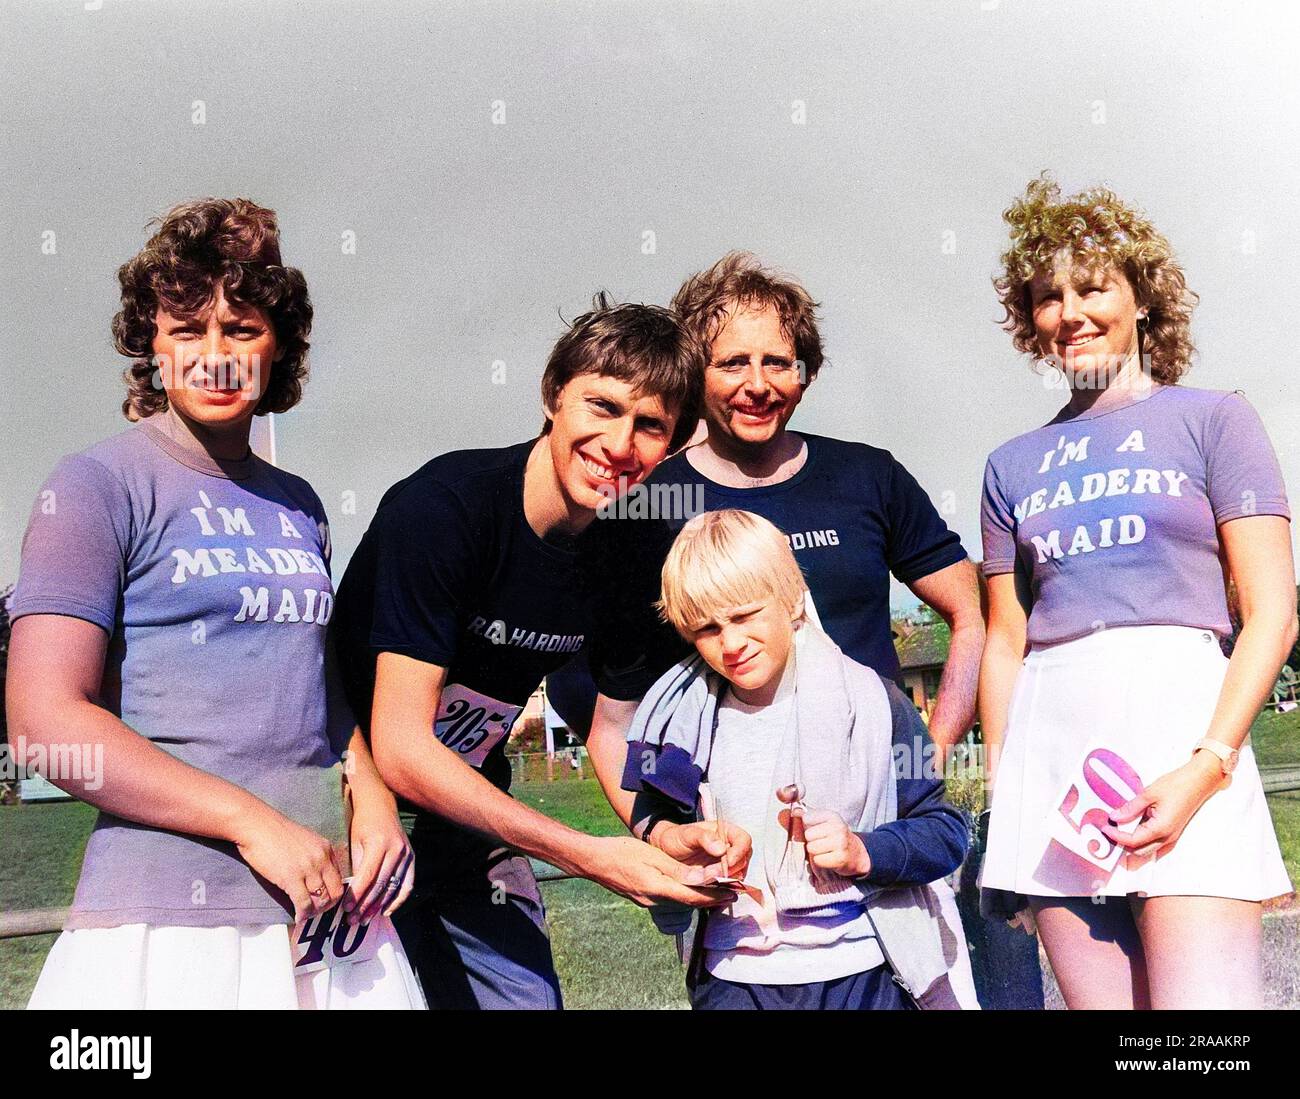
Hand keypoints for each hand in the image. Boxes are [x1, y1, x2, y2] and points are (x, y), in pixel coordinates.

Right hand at [233, 806, 345, 921]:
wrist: (257, 825)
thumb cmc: (275, 833)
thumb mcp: (306, 840)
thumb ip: (316, 857)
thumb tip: (317, 878)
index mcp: (326, 849)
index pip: (340, 879)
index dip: (334, 895)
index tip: (326, 903)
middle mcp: (321, 859)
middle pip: (334, 892)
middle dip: (327, 907)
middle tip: (316, 912)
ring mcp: (308, 869)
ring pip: (320, 900)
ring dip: (313, 913)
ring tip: (305, 915)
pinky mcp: (291, 878)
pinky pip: (303, 903)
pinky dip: (302, 914)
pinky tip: (297, 917)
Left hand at [345, 792, 413, 924]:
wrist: (381, 804)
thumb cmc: (363, 822)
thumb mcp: (354, 841)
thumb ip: (356, 866)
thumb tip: (352, 893)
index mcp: (378, 843)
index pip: (367, 876)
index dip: (356, 895)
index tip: (345, 908)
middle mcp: (396, 849)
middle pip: (380, 885)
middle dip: (365, 905)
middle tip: (353, 920)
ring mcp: (406, 853)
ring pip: (393, 887)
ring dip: (379, 906)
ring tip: (365, 919)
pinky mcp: (412, 857)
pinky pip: (408, 883)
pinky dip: (398, 899)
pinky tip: (387, 911)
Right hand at [582, 835, 738, 908]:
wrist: (594, 861)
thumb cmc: (621, 852)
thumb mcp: (652, 855)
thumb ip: (677, 869)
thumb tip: (702, 879)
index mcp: (658, 888)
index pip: (694, 897)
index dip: (715, 897)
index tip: (733, 894)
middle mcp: (655, 900)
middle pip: (689, 902)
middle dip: (711, 899)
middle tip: (732, 892)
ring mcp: (647, 901)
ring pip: (680, 901)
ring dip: (699, 897)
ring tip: (716, 889)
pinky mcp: (643, 898)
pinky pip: (669, 898)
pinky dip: (684, 894)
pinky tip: (690, 886)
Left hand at [649, 820, 752, 881]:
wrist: (663, 851)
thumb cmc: (675, 838)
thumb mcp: (686, 834)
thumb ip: (704, 838)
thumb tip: (721, 848)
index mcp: (724, 832)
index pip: (744, 840)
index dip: (740, 851)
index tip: (728, 862)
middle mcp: (728, 847)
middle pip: (744, 859)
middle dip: (734, 868)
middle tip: (717, 874)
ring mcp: (725, 863)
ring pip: (739, 873)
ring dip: (729, 880)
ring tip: (712, 880)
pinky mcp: (719, 877)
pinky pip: (729, 884)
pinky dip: (724, 887)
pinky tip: (712, 887)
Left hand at [801, 808, 871, 877]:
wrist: (855, 853)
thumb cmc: (834, 836)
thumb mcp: (823, 822)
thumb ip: (806, 815)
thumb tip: (793, 811)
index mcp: (832, 816)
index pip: (806, 818)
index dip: (808, 826)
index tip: (818, 829)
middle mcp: (838, 827)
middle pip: (808, 835)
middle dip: (811, 840)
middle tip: (822, 842)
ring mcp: (840, 843)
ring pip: (811, 848)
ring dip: (815, 852)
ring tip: (825, 850)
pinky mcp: (840, 858)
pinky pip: (817, 860)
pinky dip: (820, 861)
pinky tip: (828, 858)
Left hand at [1101, 753, 1223, 866]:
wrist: (1199, 782)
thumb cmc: (1177, 785)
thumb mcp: (1149, 794)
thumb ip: (1131, 808)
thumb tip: (1114, 817)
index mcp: (1161, 829)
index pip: (1133, 841)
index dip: (1116, 836)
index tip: (1105, 828)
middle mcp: (1167, 837)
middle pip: (1139, 851)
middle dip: (1122, 844)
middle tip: (1109, 831)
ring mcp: (1172, 836)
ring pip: (1148, 849)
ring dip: (1132, 844)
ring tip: (1118, 830)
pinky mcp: (1173, 832)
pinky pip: (1155, 844)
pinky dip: (1142, 840)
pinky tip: (1133, 829)